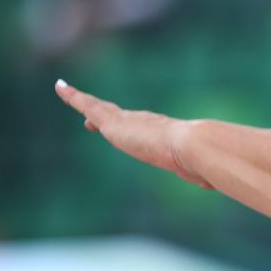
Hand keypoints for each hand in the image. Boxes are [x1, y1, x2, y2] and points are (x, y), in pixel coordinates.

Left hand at [55, 80, 212, 189]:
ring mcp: (128, 120)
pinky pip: (88, 105)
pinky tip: (60, 86)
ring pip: (99, 107)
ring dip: (81, 100)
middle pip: (118, 117)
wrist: (192, 146)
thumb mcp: (196, 169)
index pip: (141, 127)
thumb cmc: (197, 159)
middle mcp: (144, 121)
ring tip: (65, 91)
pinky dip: (73, 96)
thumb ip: (198, 174)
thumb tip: (210, 184)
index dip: (129, 128)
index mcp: (160, 132)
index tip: (127, 128)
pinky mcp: (113, 122)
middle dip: (103, 115)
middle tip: (88, 120)